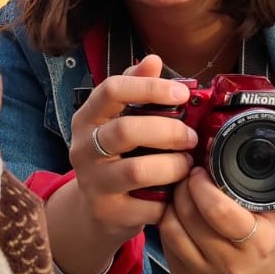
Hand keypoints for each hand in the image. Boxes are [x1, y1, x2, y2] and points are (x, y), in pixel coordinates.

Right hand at [46, 56, 196, 273]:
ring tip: (187, 164)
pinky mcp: (107, 213)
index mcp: (87, 118)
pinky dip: (170, 199)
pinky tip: (177, 192)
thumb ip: (135, 89)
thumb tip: (153, 60)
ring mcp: (93, 183)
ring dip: (173, 165)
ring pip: (138, 170)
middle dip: (168, 131)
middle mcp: (83, 149)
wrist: (96, 211)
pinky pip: (148, 204)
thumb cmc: (116, 156)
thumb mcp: (119, 120)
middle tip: (191, 136)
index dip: (149, 88)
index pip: (112, 90)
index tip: (182, 94)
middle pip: (127, 130)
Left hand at [159, 152, 274, 273]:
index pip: (219, 212)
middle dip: (185, 188)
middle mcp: (227, 264)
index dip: (204, 186)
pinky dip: (167, 221)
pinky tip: (177, 209)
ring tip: (182, 188)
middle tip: (189, 173)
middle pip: (190, 217)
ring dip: (172, 203)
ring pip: (171, 228)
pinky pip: (165, 242)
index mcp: (255, 246)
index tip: (202, 169)